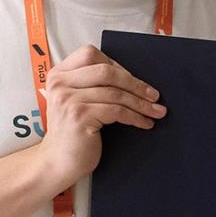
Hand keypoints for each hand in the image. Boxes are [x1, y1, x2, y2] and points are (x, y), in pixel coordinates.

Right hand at [35, 45, 166, 191]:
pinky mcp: (79, 116)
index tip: (134, 80)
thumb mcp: (77, 100)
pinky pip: (116, 111)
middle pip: (106, 71)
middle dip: (135, 84)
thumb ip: (92, 85)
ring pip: (115, 93)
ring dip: (141, 103)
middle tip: (154, 96)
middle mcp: (60, 83)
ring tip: (156, 112)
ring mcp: (68, 99)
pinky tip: (144, 122)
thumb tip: (133, 79)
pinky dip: (135, 117)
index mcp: (59, 74)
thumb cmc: (74, 132)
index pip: (91, 54)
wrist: (59, 161)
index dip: (117, 66)